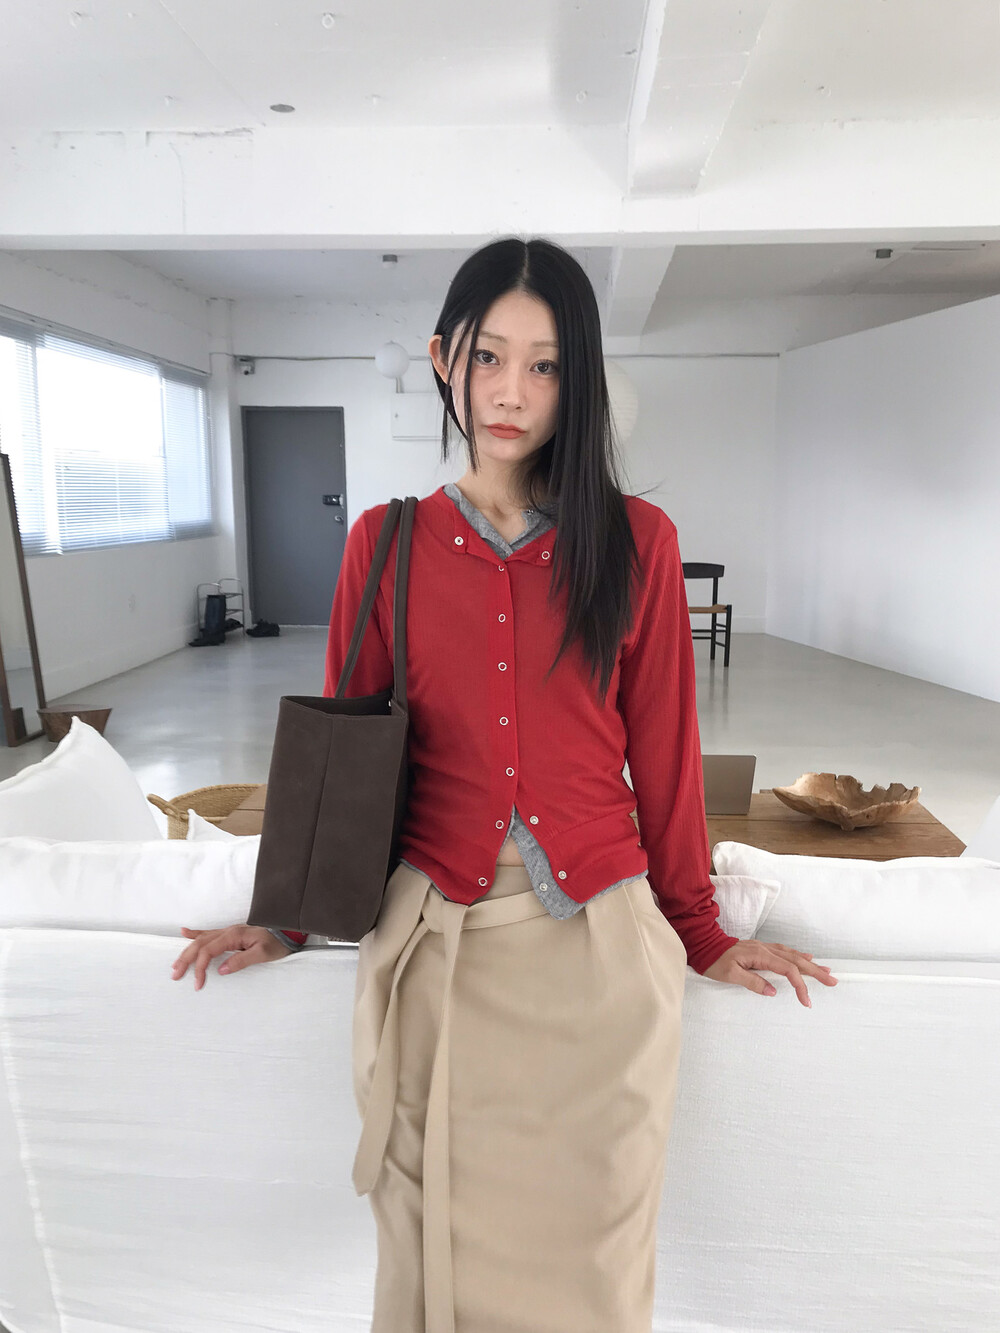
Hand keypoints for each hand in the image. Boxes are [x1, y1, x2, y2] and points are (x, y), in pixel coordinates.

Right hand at [170, 924, 292, 989]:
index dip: (200, 967)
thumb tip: (221, 970)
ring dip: (187, 951)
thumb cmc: (277, 943)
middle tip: (175, 975)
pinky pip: (208, 933)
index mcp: (233, 936)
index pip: (208, 951)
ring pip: (201, 939)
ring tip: (176, 964)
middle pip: (200, 944)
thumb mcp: (263, 954)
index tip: (198, 984)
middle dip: (186, 960)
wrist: (287, 931)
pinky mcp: (230, 934)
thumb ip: (242, 961)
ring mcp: (227, 931)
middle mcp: (227, 931)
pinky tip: (184, 933)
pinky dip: (194, 934)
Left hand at [703, 939, 837, 1006]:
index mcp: (760, 955)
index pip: (788, 970)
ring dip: (810, 964)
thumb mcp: (730, 975)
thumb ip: (752, 982)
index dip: (800, 985)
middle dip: (815, 972)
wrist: (704, 945)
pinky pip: (785, 952)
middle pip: (796, 961)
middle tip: (832, 981)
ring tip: (825, 971)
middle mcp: (765, 949)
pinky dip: (797, 956)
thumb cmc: (715, 961)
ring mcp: (764, 948)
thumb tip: (773, 991)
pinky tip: (805, 957)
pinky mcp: (761, 949)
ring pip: (792, 955)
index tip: (806, 1001)